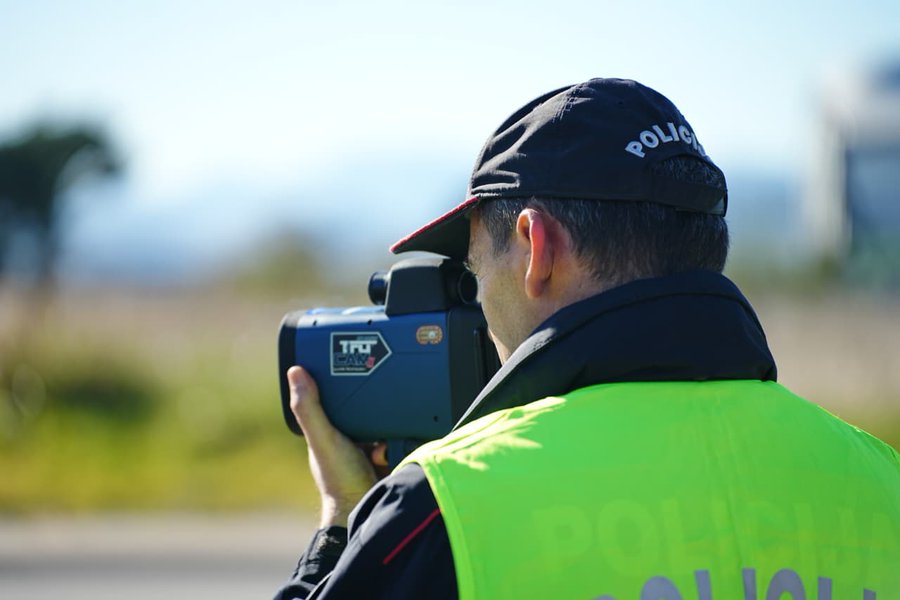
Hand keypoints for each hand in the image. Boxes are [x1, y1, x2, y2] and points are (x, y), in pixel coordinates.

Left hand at [288, 366, 387, 527]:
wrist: (367, 511)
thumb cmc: (339, 481)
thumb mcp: (324, 440)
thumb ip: (309, 410)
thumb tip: (296, 372)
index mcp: (331, 428)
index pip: (342, 396)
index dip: (350, 385)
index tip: (360, 372)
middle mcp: (351, 435)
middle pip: (370, 407)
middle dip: (379, 412)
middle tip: (377, 423)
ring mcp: (372, 446)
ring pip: (389, 421)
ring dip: (393, 429)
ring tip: (382, 446)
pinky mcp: (393, 454)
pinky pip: (403, 436)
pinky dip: (403, 440)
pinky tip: (397, 449)